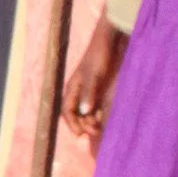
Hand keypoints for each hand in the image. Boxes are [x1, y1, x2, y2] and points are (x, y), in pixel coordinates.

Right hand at [63, 17, 125, 143]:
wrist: (110, 41)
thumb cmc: (99, 56)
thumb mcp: (94, 76)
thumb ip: (89, 93)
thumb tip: (84, 113)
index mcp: (73, 88)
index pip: (67, 111)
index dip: (72, 124)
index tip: (80, 135)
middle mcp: (79, 91)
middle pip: (77, 114)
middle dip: (84, 125)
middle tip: (96, 132)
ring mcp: (90, 90)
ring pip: (88, 112)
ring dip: (93, 121)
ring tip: (102, 128)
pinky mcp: (101, 89)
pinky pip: (98, 106)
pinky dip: (101, 114)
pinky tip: (109, 119)